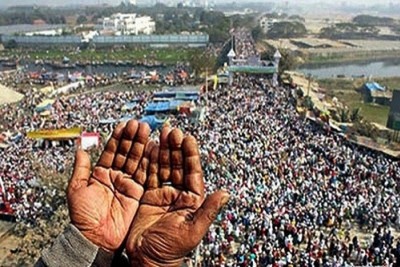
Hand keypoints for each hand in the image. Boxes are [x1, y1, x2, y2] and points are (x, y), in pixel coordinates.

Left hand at [67, 120, 151, 251]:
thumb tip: (80, 149)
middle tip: (138, 125)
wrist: (96, 238)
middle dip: (132, 138)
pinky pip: (145, 175)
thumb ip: (81, 169)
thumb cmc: (83, 217)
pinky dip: (149, 162)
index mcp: (101, 174)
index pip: (111, 151)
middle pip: (126, 153)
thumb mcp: (77, 189)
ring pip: (136, 161)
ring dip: (142, 146)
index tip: (124, 125)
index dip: (118, 138)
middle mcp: (116, 177)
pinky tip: (153, 149)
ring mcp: (128, 184)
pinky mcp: (138, 193)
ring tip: (146, 131)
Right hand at [126, 127, 229, 265]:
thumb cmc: (172, 250)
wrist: (148, 260)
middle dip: (175, 147)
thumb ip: (208, 211)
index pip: (193, 172)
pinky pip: (148, 175)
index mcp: (192, 200)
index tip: (188, 138)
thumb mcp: (192, 231)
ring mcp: (163, 194)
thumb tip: (226, 194)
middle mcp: (179, 194)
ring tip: (161, 133)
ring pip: (163, 167)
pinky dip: (148, 161)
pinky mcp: (148, 196)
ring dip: (163, 150)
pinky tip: (149, 148)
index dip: (191, 155)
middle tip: (172, 130)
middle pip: (178, 165)